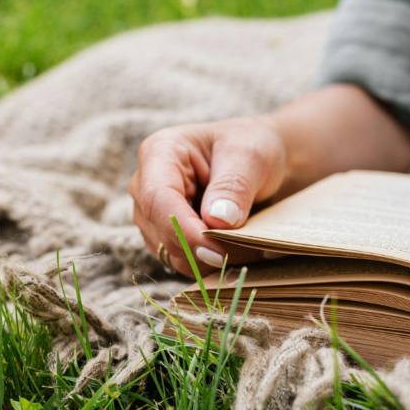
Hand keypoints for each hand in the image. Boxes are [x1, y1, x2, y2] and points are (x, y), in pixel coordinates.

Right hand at [131, 116, 288, 276]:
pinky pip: (182, 261)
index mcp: (161, 151)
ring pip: (170, 252)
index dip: (184, 231)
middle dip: (201, 247)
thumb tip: (216, 221)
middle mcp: (147, 183)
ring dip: (209, 258)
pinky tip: (237, 249)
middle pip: (160, 230)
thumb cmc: (253, 146)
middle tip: (249, 247)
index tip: (218, 252)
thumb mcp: (251, 156)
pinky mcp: (166, 234)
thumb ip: (233, 186)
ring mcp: (154, 212)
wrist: (261, 161)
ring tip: (249, 244)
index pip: (158, 199)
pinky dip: (210, 263)